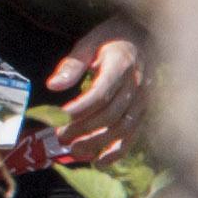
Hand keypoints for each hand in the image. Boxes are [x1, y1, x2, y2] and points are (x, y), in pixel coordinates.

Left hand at [24, 23, 147, 170]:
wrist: (144, 35)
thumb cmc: (110, 38)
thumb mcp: (89, 42)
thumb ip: (72, 65)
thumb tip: (53, 86)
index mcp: (121, 65)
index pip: (101, 93)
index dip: (81, 108)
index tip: (61, 115)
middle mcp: (136, 85)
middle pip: (110, 115)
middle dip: (84, 129)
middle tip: (60, 136)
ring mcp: (143, 100)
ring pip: (122, 128)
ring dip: (98, 143)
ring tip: (74, 151)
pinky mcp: (144, 110)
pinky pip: (134, 135)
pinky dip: (118, 151)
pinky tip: (100, 162)